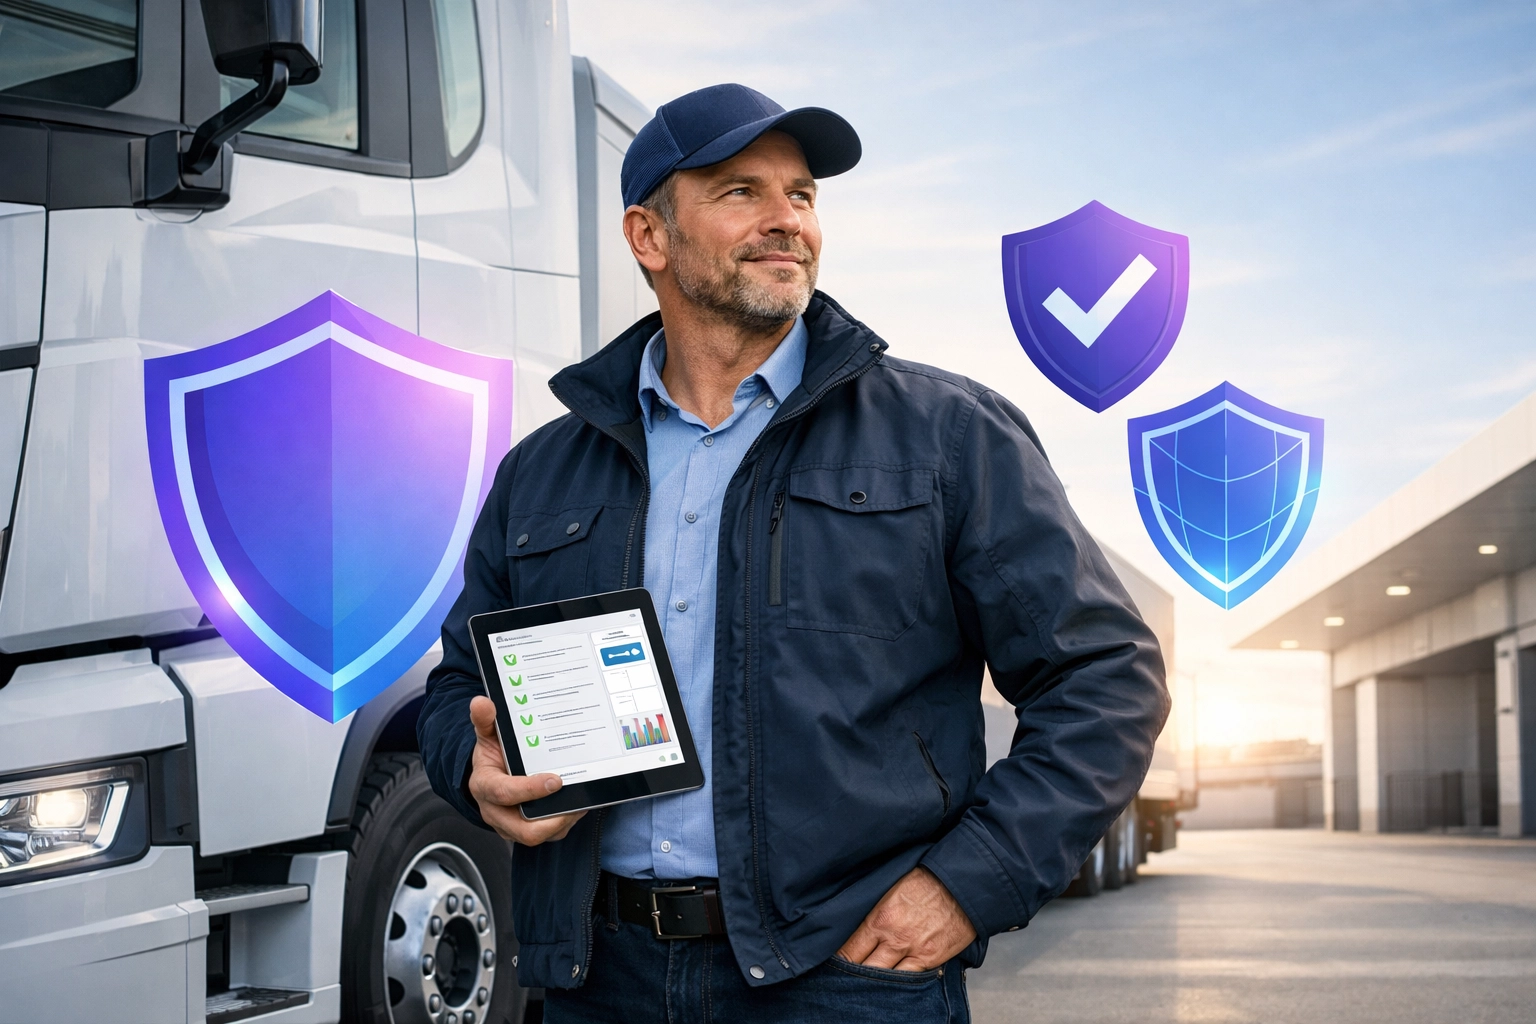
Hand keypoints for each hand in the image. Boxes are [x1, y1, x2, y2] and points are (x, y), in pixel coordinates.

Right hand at [467, 696, 584, 844]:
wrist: (490, 774)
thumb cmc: (493, 755)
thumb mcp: (487, 736)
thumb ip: (486, 720)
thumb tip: (482, 702)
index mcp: (485, 786)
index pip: (504, 793)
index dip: (529, 790)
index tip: (554, 780)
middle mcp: (495, 812)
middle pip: (523, 829)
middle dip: (551, 818)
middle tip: (574, 800)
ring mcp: (511, 825)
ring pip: (539, 835)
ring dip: (563, 820)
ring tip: (581, 801)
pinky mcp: (526, 831)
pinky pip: (549, 835)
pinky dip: (565, 822)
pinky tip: (578, 804)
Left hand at [835, 867, 976, 971]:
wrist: (961, 885)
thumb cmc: (925, 881)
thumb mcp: (890, 889)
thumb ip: (875, 910)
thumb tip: (857, 925)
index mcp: (880, 918)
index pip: (850, 948)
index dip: (840, 959)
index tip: (835, 962)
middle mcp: (893, 938)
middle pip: (863, 968)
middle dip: (853, 974)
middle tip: (847, 975)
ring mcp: (912, 951)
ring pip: (884, 978)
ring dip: (874, 981)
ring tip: (867, 980)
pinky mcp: (929, 959)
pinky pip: (908, 979)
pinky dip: (898, 983)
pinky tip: (890, 983)